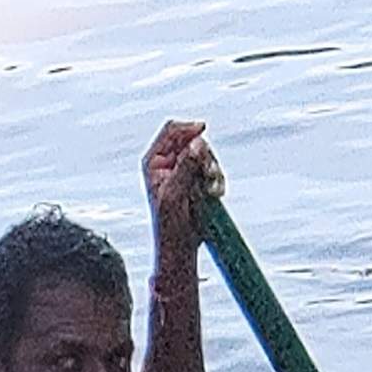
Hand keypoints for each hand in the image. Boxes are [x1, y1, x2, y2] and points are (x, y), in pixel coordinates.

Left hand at [142, 120, 214, 270]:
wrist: (182, 244)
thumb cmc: (170, 223)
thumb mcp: (175, 193)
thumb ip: (186, 167)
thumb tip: (197, 143)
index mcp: (154, 161)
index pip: (172, 131)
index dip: (188, 128)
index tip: (203, 130)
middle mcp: (169, 163)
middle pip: (193, 141)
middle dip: (204, 156)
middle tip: (208, 174)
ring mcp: (185, 171)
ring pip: (206, 156)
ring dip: (213, 170)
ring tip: (210, 191)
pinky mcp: (199, 181)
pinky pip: (214, 171)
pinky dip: (218, 181)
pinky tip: (214, 194)